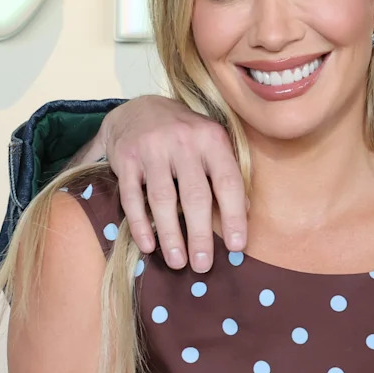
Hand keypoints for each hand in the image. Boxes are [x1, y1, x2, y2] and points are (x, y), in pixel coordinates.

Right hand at [99, 96, 247, 271]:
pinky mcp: (126, 158)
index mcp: (211, 138)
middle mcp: (183, 141)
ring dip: (170, 235)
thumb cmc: (186, 135)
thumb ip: (227, 173)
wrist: (140, 107)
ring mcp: (152, 149)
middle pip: (194, 195)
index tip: (237, 246)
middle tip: (203, 265)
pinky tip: (149, 246)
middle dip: (200, 235)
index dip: (234, 216)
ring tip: (178, 263)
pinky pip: (133, 197)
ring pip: (163, 199)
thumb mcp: (212, 143)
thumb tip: (247, 212)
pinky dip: (140, 224)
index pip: (227, 182)